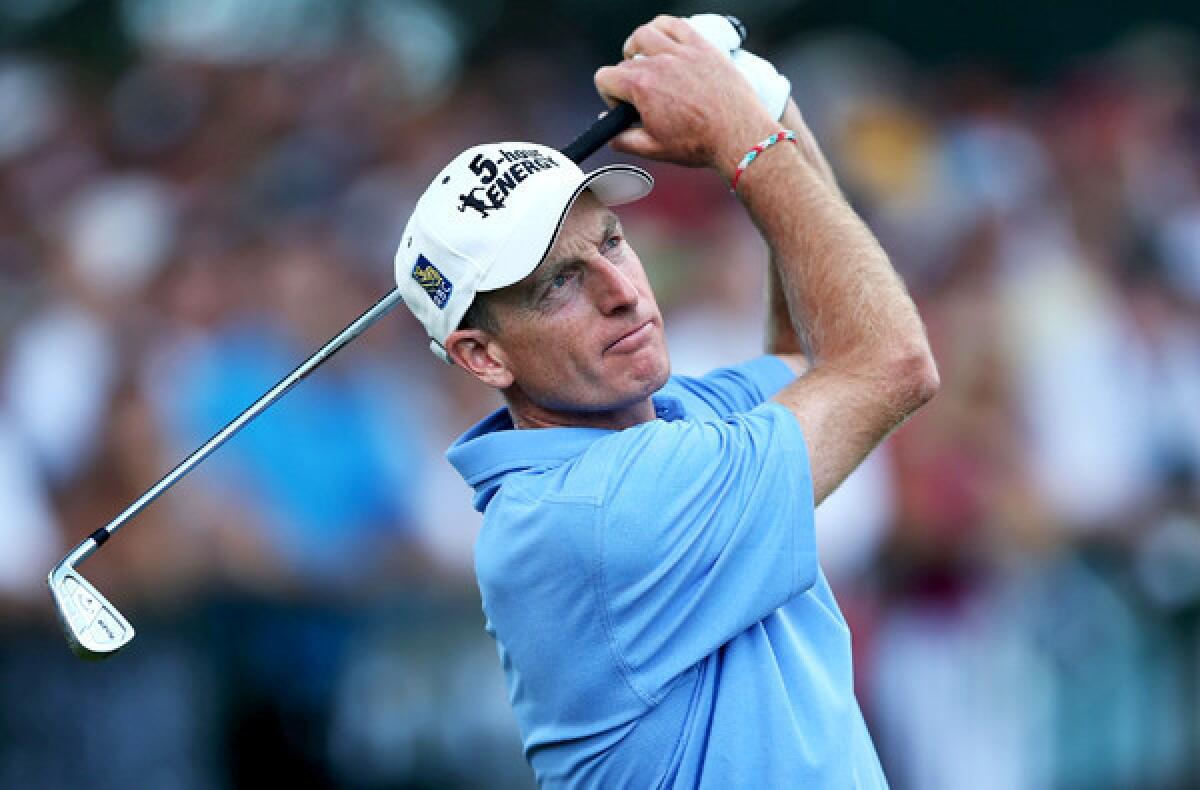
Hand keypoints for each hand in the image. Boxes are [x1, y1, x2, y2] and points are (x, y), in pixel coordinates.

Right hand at [594, 15, 777, 173]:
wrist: (738, 136)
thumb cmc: (700, 143)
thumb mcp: (654, 150)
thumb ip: (624, 140)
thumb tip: (609, 133)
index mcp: (643, 87)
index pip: (605, 77)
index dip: (610, 96)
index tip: (625, 108)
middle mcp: (660, 63)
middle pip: (626, 61)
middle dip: (627, 81)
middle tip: (643, 99)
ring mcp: (682, 52)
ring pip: (646, 34)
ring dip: (638, 46)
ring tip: (643, 60)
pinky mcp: (703, 47)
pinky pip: (676, 24)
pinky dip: (664, 29)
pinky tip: (664, 41)